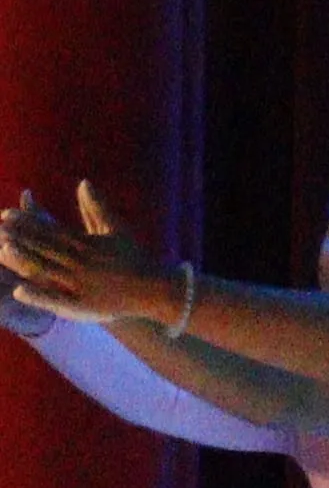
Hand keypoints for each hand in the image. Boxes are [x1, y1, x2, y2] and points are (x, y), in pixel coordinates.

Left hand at [0, 183, 179, 325]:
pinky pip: (57, 299)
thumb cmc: (133, 258)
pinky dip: (38, 295)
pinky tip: (18, 290)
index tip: (5, 215)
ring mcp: (83, 284)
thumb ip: (96, 207)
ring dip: (25, 260)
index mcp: (88, 244)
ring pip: (49, 269)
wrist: (155, 289)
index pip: (51, 230)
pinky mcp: (84, 304)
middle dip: (20, 238)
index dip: (27, 222)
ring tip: (2, 249)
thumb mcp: (115, 229)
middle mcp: (84, 262)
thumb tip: (83, 182)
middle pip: (46, 247)